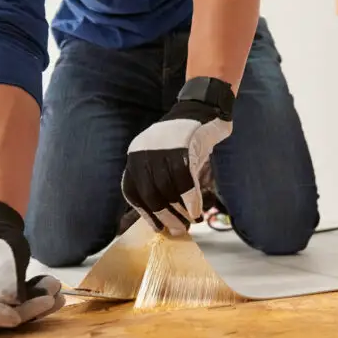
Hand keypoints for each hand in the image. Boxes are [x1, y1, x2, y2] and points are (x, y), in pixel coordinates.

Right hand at [0, 201, 64, 329]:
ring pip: (4, 319)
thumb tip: (10, 300)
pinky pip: (14, 315)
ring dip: (33, 308)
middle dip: (22, 310)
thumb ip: (2, 272)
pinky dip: (35, 307)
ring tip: (55, 290)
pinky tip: (55, 297)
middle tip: (50, 298)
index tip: (15, 314)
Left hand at [122, 77, 234, 235]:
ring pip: (168, 190)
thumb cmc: (186, 139)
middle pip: (150, 193)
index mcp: (135, 154)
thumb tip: (163, 215)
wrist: (204, 108)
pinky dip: (191, 200)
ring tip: (189, 221)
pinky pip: (186, 181)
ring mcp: (163, 148)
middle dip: (164, 216)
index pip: (132, 190)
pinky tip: (197, 210)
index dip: (144, 213)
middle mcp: (144, 151)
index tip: (156, 227)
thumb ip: (159, 180)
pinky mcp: (184, 147)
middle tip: (177, 229)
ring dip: (179, 211)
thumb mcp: (164, 157)